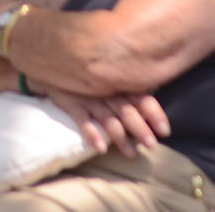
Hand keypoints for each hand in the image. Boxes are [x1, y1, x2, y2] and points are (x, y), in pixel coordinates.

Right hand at [41, 83, 169, 156]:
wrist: (49, 61)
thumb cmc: (86, 72)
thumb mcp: (108, 73)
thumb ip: (126, 85)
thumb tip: (153, 95)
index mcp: (118, 81)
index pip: (140, 96)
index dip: (153, 113)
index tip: (165, 130)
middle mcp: (105, 89)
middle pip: (126, 110)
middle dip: (140, 129)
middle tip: (152, 146)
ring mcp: (87, 96)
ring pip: (107, 118)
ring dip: (120, 137)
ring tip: (131, 154)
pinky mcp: (70, 102)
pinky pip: (82, 119)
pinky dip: (91, 133)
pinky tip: (101, 148)